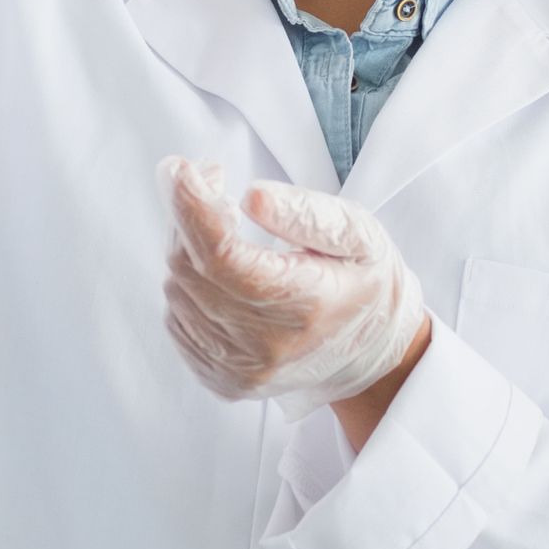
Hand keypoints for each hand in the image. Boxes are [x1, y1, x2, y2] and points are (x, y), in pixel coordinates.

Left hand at [159, 159, 428, 421]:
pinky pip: (176, 320)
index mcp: (305, 305)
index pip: (222, 257)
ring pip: (177, 291)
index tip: (179, 168)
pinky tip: (221, 272)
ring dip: (186, 249)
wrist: (372, 352)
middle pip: (190, 268)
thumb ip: (306, 213)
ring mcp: (241, 370)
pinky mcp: (222, 380)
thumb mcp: (358, 233)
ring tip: (224, 228)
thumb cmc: (364, 282)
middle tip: (212, 183)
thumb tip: (250, 197)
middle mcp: (267, 347)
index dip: (190, 207)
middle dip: (187, 215)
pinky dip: (189, 286)